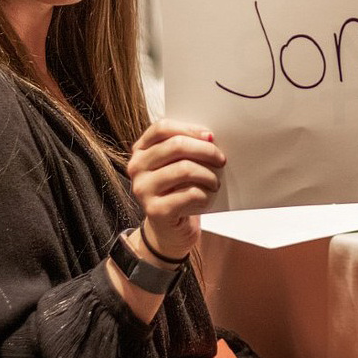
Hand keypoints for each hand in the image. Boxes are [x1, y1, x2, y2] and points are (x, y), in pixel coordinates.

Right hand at [127, 118, 224, 259]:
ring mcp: (143, 189)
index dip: (189, 129)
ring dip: (208, 175)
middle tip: (221, 159)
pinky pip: (189, 194)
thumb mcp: (177, 165)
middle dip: (205, 151)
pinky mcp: (155, 210)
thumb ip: (186, 148)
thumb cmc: (177, 191)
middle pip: (176, 146)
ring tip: (216, 182)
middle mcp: (137, 167)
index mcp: (141, 150)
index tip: (210, 137)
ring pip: (184, 169)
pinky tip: (207, 198)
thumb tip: (209, 137)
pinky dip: (205, 195)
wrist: (169, 230)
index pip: (162, 128)